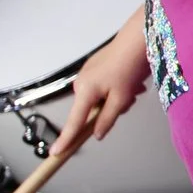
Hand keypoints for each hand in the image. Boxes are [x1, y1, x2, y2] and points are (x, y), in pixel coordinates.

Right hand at [50, 28, 150, 158]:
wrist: (137, 38)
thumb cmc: (129, 68)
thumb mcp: (121, 99)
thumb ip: (107, 119)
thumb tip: (97, 135)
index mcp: (85, 92)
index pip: (73, 122)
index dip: (65, 139)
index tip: (55, 153)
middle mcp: (81, 82)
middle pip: (90, 110)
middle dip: (109, 109)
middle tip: (129, 99)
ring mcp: (87, 73)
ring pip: (100, 98)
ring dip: (116, 97)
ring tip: (133, 87)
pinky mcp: (95, 66)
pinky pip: (103, 86)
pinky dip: (116, 87)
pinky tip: (129, 79)